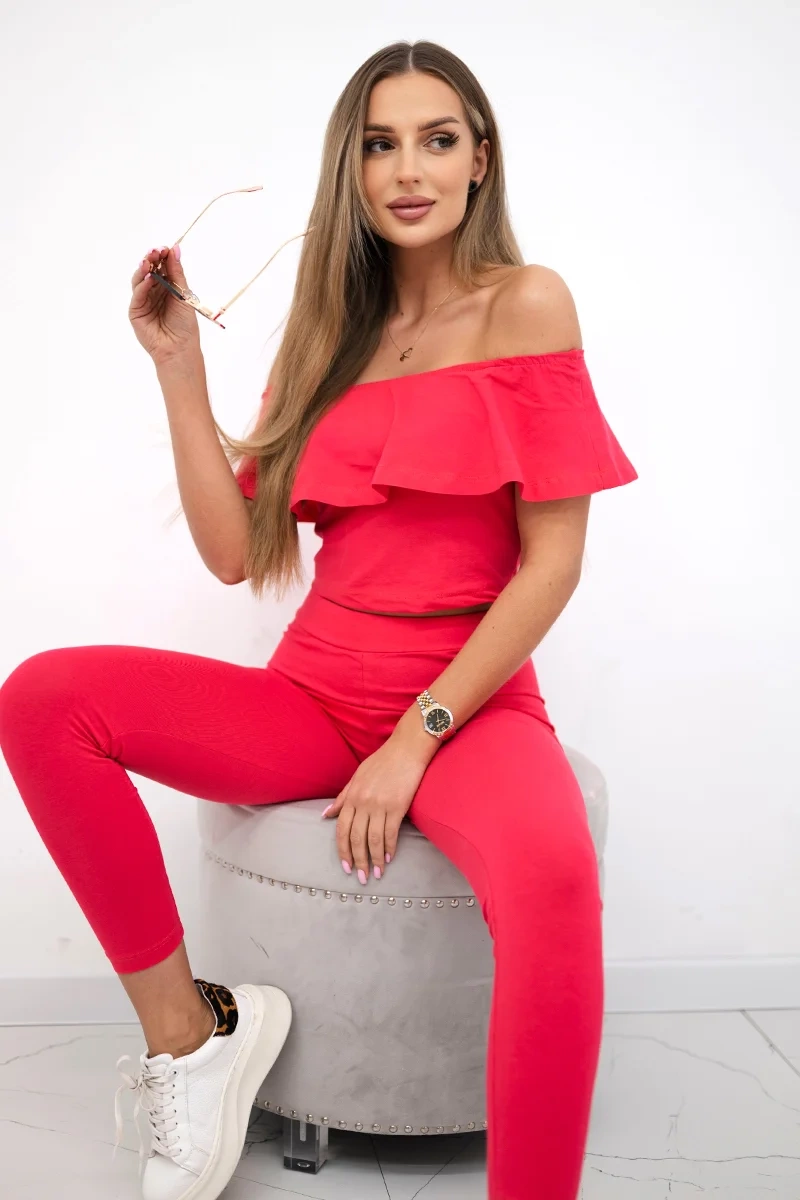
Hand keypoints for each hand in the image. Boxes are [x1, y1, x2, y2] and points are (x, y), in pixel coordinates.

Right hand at [129, 245, 201, 365]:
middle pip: (150, 270)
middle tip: (155, 251)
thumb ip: (177, 273)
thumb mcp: (184, 295)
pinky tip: (148, 277)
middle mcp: (154, 292)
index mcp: (168, 287)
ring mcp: (144, 301)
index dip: (163, 257)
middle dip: (152, 259)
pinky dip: (142, 284)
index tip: (166, 248)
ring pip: (140, 279)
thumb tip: (175, 249)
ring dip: (144, 268)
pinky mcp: (135, 311)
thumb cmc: (185, 325)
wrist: (179, 348)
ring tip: (149, 260)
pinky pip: (138, 294)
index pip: (163, 267)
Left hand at [322, 733, 435, 883]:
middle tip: (361, 877)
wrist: (406, 749)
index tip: (346, 866)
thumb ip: (343, 797)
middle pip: (356, 838)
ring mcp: (380, 805)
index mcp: (352, 796)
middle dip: (358, 861)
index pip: (341, 829)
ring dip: (374, 859)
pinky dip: (389, 847)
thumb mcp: (357, 776)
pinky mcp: (397, 806)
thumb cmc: (382, 761)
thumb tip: (326, 815)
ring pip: (373, 839)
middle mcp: (363, 802)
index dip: (343, 850)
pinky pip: (390, 832)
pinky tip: (389, 858)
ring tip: (377, 873)